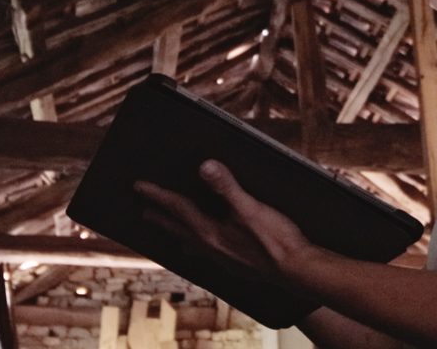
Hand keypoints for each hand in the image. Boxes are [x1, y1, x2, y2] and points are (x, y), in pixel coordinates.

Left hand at [134, 160, 320, 284]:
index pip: (178, 209)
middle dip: (162, 218)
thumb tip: (205, 166)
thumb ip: (227, 187)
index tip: (139, 186)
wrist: (298, 271)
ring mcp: (224, 258)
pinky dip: (201, 246)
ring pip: (194, 244)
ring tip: (172, 234)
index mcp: (211, 232)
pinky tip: (210, 248)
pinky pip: (210, 253)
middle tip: (145, 212)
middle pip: (180, 228)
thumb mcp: (251, 208)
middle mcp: (212, 247)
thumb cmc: (277, 240)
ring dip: (180, 234)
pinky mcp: (238, 264)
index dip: (158, 195)